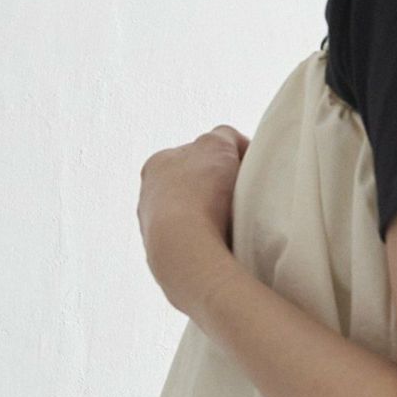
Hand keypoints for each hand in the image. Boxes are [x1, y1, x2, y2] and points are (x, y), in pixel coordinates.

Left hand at [138, 124, 249, 312]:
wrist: (185, 250)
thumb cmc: (199, 192)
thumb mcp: (218, 144)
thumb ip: (225, 135)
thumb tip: (232, 145)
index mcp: (156, 165)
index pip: (198, 154)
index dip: (226, 159)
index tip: (246, 170)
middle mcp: (149, 197)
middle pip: (196, 187)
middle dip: (219, 190)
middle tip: (243, 197)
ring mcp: (156, 232)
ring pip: (197, 217)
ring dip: (216, 219)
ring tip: (237, 225)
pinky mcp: (170, 260)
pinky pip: (199, 245)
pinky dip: (213, 243)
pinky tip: (226, 245)